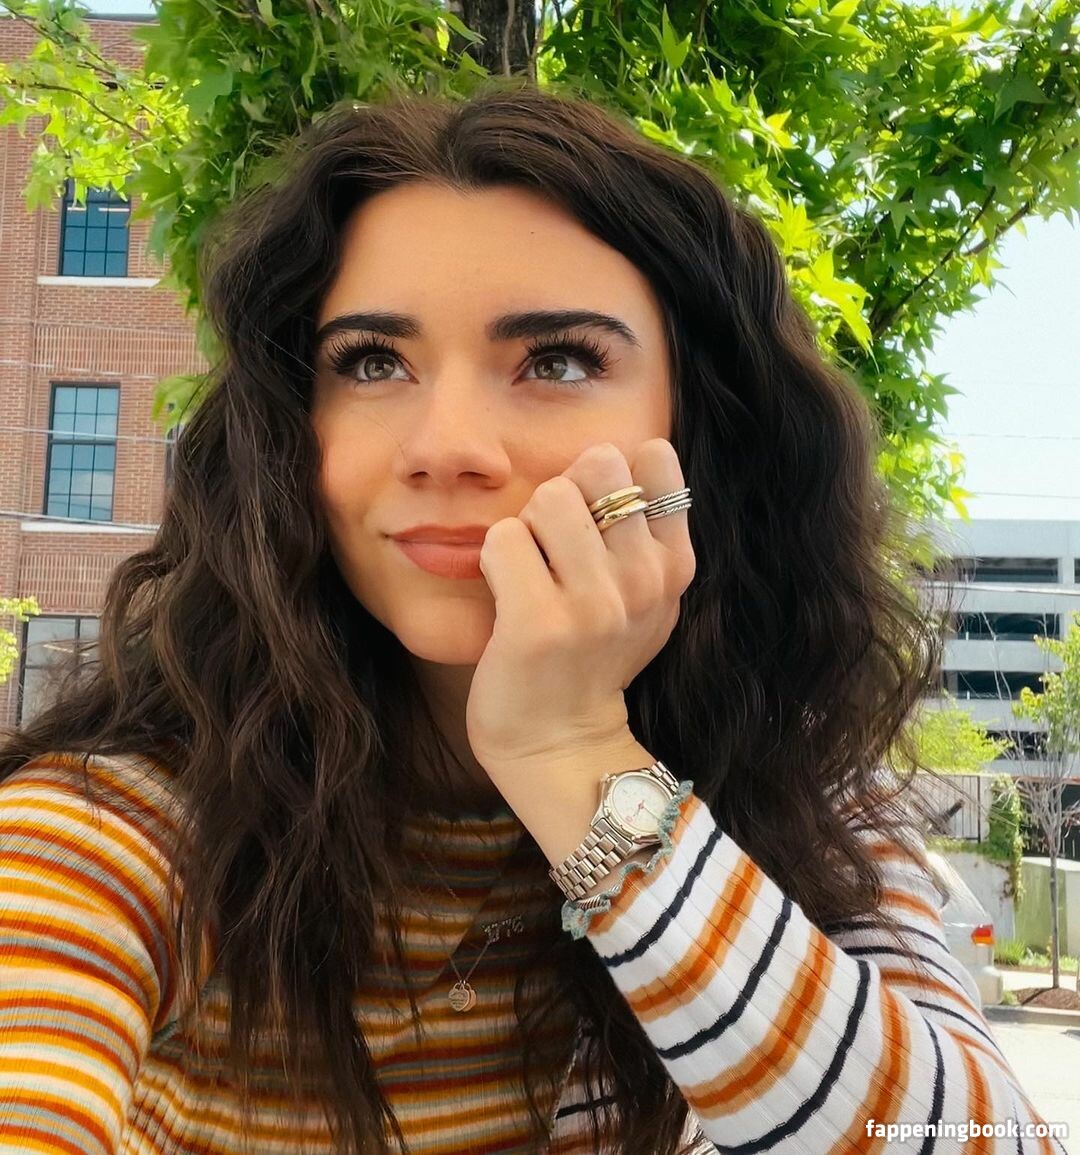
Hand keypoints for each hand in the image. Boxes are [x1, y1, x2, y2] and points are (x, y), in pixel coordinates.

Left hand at [466, 439, 695, 774]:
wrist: (558, 741)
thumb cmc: (590, 656)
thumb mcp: (644, 596)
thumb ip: (644, 530)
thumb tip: (611, 455)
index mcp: (674, 565)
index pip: (652, 455)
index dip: (610, 475)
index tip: (596, 522)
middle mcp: (645, 581)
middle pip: (597, 464)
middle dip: (565, 492)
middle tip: (554, 545)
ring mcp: (596, 604)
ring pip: (548, 496)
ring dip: (527, 528)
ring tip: (531, 574)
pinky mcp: (540, 623)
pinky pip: (504, 537)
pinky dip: (495, 559)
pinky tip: (507, 596)